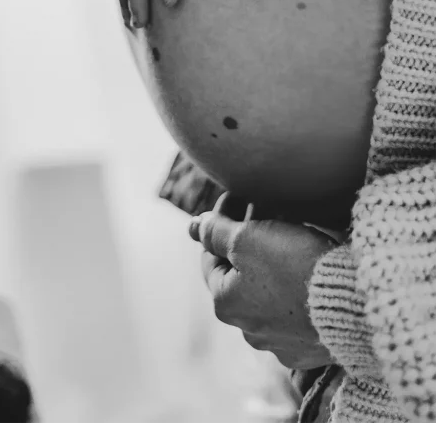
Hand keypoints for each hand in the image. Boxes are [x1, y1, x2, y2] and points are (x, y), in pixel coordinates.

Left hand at [190, 196, 335, 370]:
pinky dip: (296, 286)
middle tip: (265, 209)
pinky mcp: (310, 347)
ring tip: (290, 232)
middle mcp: (247, 329)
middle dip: (247, 240)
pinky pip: (295, 310)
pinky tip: (308, 266)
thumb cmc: (294, 267)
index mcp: (225, 303)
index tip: (238, 198)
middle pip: (239, 274)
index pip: (210, 256)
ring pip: (267, 291)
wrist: (352, 305)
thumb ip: (215, 231)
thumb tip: (193, 227)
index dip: (221, 222)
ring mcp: (280, 342)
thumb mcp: (247, 239)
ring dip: (272, 262)